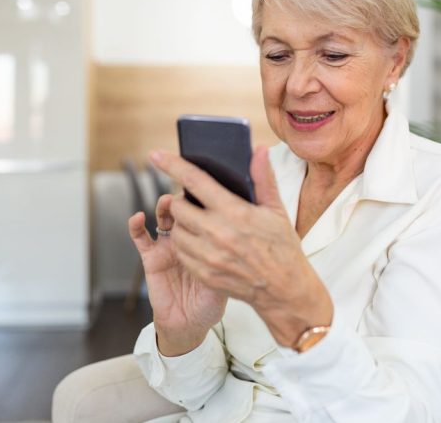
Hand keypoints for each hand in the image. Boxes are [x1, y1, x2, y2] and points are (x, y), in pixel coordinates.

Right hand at [128, 194, 226, 355]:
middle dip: (185, 197)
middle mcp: (188, 237)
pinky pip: (141, 237)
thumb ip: (232, 256)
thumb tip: (246, 232)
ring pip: (164, 216)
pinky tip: (137, 217)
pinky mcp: (151, 257)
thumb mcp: (230, 277)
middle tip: (188, 190)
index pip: (206, 210)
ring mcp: (168, 245)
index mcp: (207, 239)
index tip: (210, 184)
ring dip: (164, 205)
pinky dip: (136, 225)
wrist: (190, 324)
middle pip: (185, 208)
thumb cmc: (212, 301)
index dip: (205, 196)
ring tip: (168, 202)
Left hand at [149, 146, 333, 346]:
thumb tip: (259, 150)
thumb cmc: (282, 247)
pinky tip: (199, 242)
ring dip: (182, 224)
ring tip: (197, 223)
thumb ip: (263, 178)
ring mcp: (209, 256)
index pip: (195, 182)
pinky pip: (181, 253)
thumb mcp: (276, 210)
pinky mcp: (205, 274)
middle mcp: (218, 233)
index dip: (172, 165)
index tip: (156, 155)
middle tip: (194, 203)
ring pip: (176, 231)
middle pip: (178, 208)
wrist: (285, 290)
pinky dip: (185, 245)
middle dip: (182, 201)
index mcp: (235, 212)